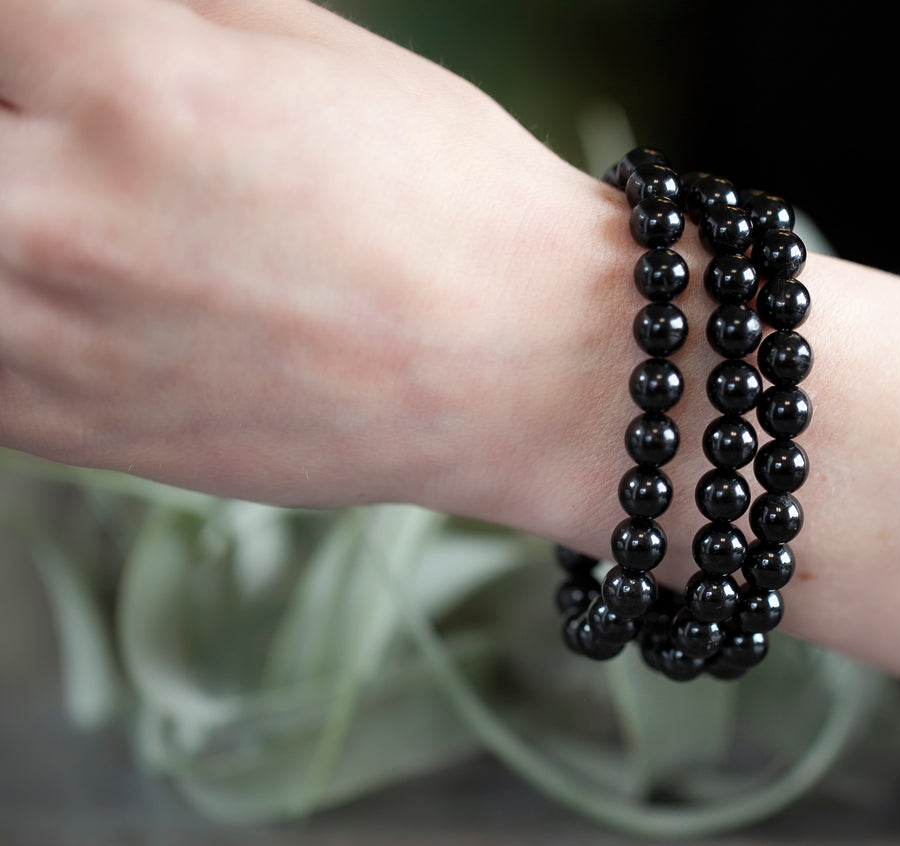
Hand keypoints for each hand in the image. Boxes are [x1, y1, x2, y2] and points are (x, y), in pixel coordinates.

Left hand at [0, 0, 610, 510]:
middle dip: (12, 113)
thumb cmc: (449, 210)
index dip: (30, 37)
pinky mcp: (64, 428)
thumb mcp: (302, 40)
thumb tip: (71, 18)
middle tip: (54, 121)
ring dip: (12, 208)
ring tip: (71, 203)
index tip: (50, 51)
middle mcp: (65, 216)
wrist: (526, 372)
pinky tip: (72, 286)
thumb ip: (149, 5)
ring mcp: (51, 339)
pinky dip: (3, 301)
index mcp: (133, 86)